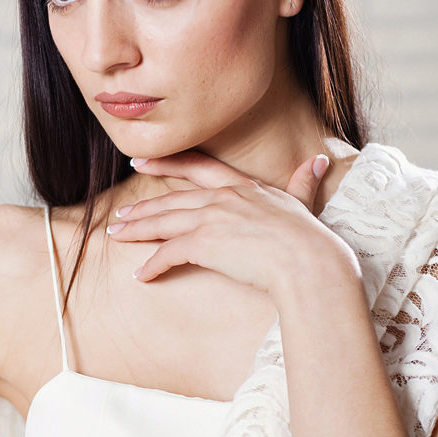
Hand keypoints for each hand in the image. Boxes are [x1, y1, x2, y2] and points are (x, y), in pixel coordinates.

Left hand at [108, 149, 358, 298]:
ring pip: (163, 222)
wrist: (308, 261)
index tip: (141, 162)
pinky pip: (168, 253)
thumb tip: (320, 161)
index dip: (167, 164)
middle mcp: (223, 198)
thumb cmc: (309, 240)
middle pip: (172, 200)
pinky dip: (152, 265)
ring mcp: (211, 219)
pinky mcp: (204, 244)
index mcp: (244, 187)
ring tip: (117, 235)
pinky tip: (141, 275)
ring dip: (136, 230)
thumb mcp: (304, 204)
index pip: (198, 169)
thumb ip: (304, 183)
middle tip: (122, 213)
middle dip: (143, 207)